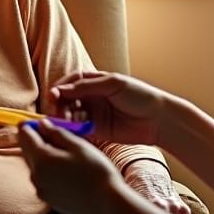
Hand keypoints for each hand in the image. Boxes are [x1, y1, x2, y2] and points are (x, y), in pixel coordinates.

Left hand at [17, 118, 121, 213]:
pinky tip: (65, 169)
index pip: (25, 136)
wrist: (108, 202)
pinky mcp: (49, 200)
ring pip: (34, 166)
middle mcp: (35, 176)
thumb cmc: (96, 171)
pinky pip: (42, 179)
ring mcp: (41, 190)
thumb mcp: (77, 145)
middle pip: (26, 151)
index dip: (28, 125)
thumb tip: (41, 124)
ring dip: (41, 156)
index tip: (36, 121)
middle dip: (35, 140)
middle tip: (51, 133)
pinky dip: (47, 171)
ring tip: (62, 151)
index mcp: (41, 159)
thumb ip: (56, 132)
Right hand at [50, 70, 167, 146]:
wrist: (159, 120)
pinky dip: (73, 130)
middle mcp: (91, 97)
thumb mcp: (112, 84)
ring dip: (65, 118)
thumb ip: (86, 86)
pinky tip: (74, 131)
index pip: (70, 83)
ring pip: (70, 115)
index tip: (54, 96)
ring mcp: (93, 114)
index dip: (60, 89)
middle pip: (67, 100)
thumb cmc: (140, 95)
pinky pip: (79, 130)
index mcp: (95, 82)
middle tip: (59, 113)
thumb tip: (60, 90)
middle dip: (60, 105)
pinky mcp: (97, 131)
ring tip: (68, 122)